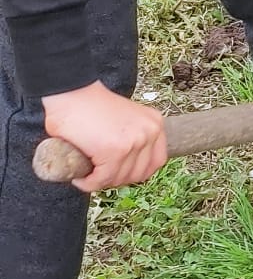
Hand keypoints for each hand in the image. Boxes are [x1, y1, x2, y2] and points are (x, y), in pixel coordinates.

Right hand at [42, 82, 167, 193]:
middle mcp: (150, 132)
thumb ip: (133, 138)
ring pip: (119, 178)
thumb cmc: (89, 107)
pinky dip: (88, 184)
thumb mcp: (125, 120)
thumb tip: (129, 168)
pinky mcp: (115, 151)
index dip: (135, 171)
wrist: (70, 94)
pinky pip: (102, 180)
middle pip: (138, 174)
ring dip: (101, 181)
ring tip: (88, 173)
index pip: (156, 161)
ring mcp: (134, 142)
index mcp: (154, 123)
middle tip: (98, 173)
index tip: (117, 172)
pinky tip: (80, 178)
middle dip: (116, 178)